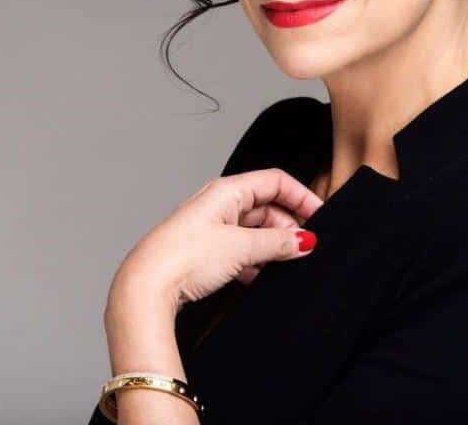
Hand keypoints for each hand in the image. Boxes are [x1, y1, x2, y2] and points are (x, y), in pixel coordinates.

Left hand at [108, 168, 323, 316]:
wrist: (146, 287)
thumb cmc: (183, 257)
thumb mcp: (241, 247)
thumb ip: (278, 242)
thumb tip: (305, 239)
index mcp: (227, 190)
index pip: (275, 181)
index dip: (301, 197)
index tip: (321, 218)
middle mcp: (219, 203)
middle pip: (267, 206)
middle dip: (287, 228)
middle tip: (303, 250)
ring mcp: (211, 227)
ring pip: (254, 231)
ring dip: (271, 247)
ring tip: (281, 266)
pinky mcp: (206, 251)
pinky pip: (240, 250)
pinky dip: (254, 261)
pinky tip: (257, 277)